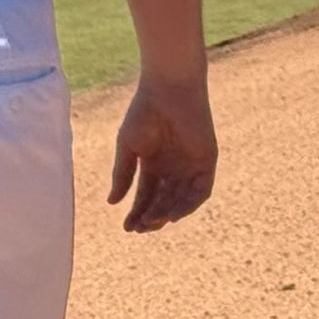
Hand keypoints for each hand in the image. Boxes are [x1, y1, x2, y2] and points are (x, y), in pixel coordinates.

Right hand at [108, 76, 216, 233]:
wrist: (168, 90)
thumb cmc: (144, 112)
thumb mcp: (128, 146)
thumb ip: (122, 174)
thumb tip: (112, 203)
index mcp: (153, 163)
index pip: (146, 195)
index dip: (137, 212)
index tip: (126, 228)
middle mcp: (172, 168)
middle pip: (163, 202)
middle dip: (151, 217)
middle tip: (139, 228)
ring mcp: (190, 167)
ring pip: (180, 200)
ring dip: (167, 214)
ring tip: (152, 222)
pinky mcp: (206, 163)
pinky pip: (200, 192)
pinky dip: (188, 205)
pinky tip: (174, 214)